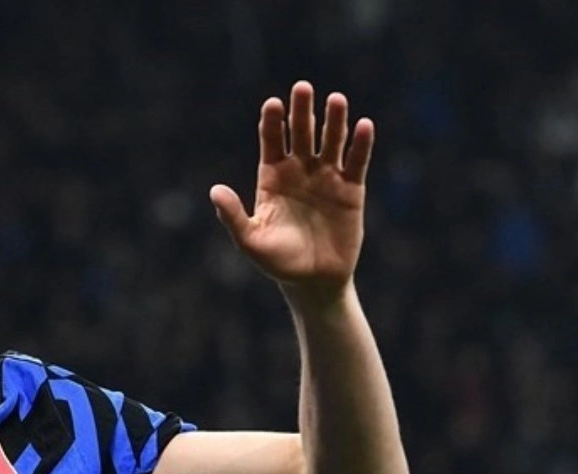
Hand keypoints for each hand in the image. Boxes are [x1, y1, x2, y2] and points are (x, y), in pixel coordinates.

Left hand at [209, 81, 373, 297]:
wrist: (313, 282)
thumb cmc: (277, 262)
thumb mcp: (250, 241)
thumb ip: (232, 216)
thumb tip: (214, 190)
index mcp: (272, 178)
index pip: (272, 142)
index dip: (273, 123)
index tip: (273, 104)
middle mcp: (299, 172)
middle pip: (301, 134)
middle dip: (302, 111)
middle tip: (303, 88)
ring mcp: (326, 178)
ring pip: (331, 142)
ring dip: (334, 121)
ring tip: (335, 99)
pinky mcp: (351, 190)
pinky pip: (356, 162)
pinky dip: (360, 145)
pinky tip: (363, 125)